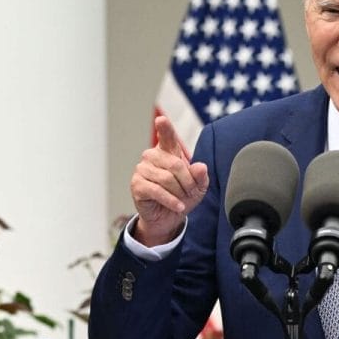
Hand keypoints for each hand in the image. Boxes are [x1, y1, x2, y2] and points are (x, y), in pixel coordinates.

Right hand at [128, 114, 208, 246]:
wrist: (168, 217)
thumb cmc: (182, 196)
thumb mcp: (198, 187)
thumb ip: (201, 176)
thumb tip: (200, 167)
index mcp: (167, 151)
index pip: (166, 136)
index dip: (165, 128)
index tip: (161, 120)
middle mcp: (152, 156)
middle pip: (175, 165)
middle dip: (188, 182)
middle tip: (191, 192)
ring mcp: (142, 169)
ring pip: (167, 179)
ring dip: (179, 193)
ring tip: (183, 200)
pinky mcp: (137, 185)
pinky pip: (157, 190)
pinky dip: (171, 200)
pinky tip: (178, 206)